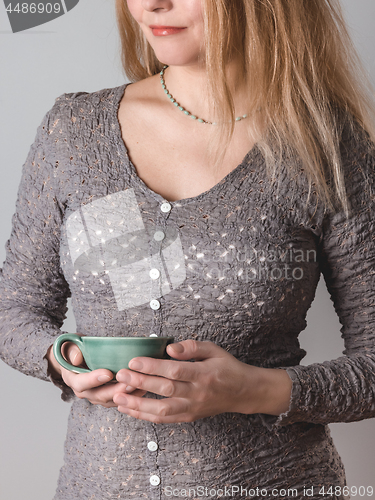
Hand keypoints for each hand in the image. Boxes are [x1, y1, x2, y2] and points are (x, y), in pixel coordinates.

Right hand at [45, 338, 146, 407]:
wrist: (74, 360)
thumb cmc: (73, 351)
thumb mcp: (69, 346)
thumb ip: (72, 351)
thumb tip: (77, 359)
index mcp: (73, 379)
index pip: (82, 383)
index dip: (94, 380)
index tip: (108, 373)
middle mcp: (84, 391)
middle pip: (100, 395)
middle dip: (116, 390)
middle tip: (130, 382)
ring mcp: (95, 396)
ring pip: (111, 400)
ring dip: (125, 395)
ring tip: (139, 386)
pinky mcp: (106, 397)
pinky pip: (118, 400)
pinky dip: (130, 396)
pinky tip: (142, 389)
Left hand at [113, 340, 291, 422]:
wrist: (243, 392)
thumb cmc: (227, 367)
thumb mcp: (214, 350)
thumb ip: (192, 347)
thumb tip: (170, 349)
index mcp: (203, 374)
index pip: (175, 370)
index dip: (153, 366)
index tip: (133, 360)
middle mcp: (197, 393)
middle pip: (165, 390)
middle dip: (140, 382)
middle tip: (120, 375)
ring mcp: (192, 408)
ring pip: (162, 410)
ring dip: (137, 405)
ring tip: (117, 397)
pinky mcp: (189, 417)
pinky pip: (164, 419)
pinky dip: (145, 416)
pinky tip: (129, 409)